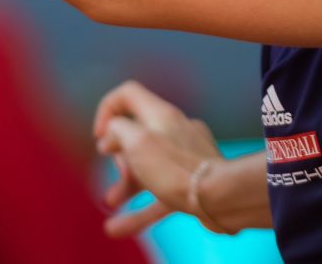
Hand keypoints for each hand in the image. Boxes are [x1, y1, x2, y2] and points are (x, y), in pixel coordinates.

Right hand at [93, 80, 224, 237]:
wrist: (221, 196)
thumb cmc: (176, 168)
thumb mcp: (136, 141)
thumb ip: (117, 131)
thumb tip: (110, 136)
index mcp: (160, 114)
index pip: (127, 94)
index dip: (107, 110)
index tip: (100, 136)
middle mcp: (174, 129)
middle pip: (137, 134)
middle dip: (118, 156)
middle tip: (117, 172)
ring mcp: (185, 155)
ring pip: (148, 167)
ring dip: (126, 185)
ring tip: (110, 203)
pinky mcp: (192, 181)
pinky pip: (160, 193)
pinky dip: (140, 208)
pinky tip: (119, 226)